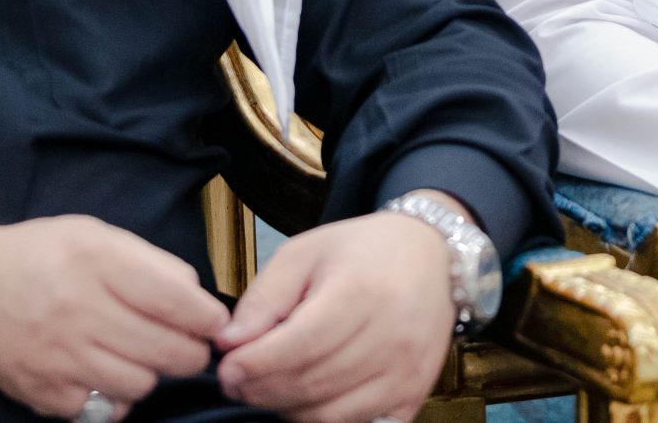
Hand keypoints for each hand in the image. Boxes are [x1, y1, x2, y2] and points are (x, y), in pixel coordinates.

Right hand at [0, 217, 229, 418]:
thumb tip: (197, 295)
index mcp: (96, 262)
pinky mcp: (45, 393)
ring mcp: (59, 357)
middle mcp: (77, 310)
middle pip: (165, 351)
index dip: (206, 317)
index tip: (214, 323)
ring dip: (151, 374)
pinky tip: (104, 373)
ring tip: (140, 356)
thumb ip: (151, 262)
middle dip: (191, 353)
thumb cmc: (43, 257)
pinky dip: (114, 397)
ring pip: (140, 386)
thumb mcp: (96, 235)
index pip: (173, 300)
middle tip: (189, 346)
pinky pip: (104, 410)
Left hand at [215, 210, 456, 422]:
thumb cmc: (360, 251)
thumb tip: (230, 342)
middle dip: (263, 389)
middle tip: (237, 382)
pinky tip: (306, 400)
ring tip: (268, 387)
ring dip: (288, 408)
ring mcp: (406, 371)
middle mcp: (390, 336)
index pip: (300, 345)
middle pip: (312, 383)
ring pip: (331, 414)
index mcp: (360, 292)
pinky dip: (324, 420)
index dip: (257, 364)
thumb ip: (265, 298)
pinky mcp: (414, 394)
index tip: (227, 368)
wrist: (429, 255)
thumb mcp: (305, 253)